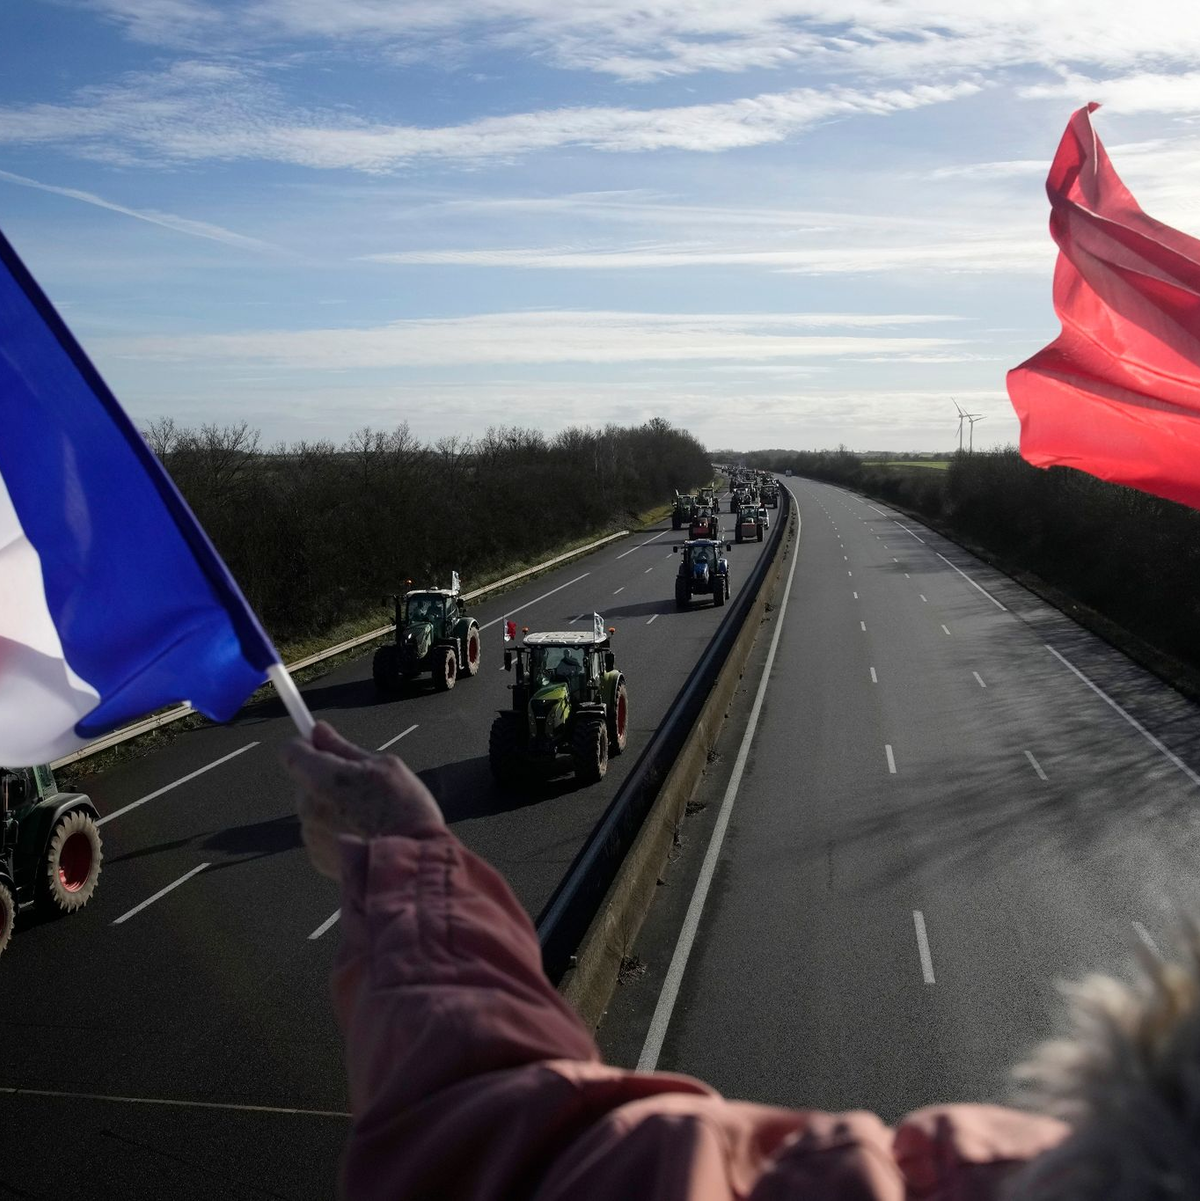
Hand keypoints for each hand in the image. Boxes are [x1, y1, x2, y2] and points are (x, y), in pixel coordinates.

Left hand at [282, 721, 444, 880]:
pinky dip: (337, 829)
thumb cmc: (402, 809)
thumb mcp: (384, 765)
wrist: (410, 865)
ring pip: (314, 807)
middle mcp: (307, 806)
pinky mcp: (317, 857)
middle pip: (305, 780)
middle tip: (363, 785)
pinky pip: (321, 832)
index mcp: (321, 778)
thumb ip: (343, 748)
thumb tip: (318, 730)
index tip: (324, 744)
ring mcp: (310, 835)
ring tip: (368, 814)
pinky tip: (363, 834)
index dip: (306, 744)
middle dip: (326, 778)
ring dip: (332, 805)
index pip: (290, 751)